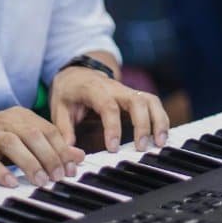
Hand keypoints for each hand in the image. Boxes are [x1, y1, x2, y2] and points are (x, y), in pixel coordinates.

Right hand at [0, 106, 85, 188]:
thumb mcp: (24, 141)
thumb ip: (50, 147)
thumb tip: (78, 156)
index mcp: (22, 116)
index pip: (49, 130)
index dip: (62, 150)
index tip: (72, 169)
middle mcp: (7, 121)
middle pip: (34, 135)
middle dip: (49, 157)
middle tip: (58, 177)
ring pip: (12, 144)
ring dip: (29, 164)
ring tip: (41, 182)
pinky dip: (1, 172)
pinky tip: (12, 184)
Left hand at [50, 66, 169, 153]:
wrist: (78, 73)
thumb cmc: (70, 91)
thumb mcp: (59, 107)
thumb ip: (64, 129)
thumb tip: (69, 150)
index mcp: (95, 89)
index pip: (109, 107)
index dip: (113, 127)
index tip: (113, 148)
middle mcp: (116, 88)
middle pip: (137, 101)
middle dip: (143, 125)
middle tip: (141, 147)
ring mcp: (128, 92)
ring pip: (151, 101)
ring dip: (159, 121)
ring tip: (160, 143)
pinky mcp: (136, 97)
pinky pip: (153, 105)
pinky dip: (161, 119)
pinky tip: (162, 137)